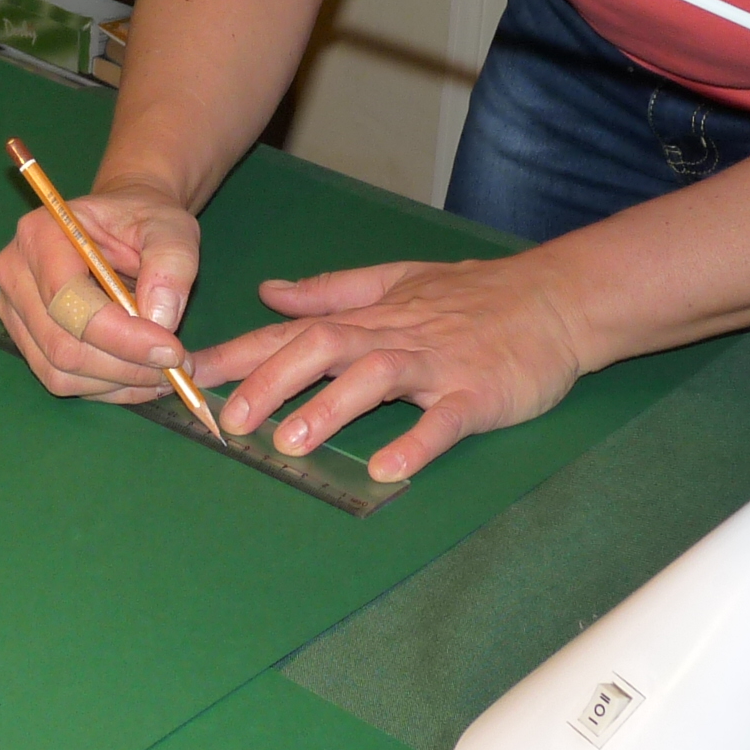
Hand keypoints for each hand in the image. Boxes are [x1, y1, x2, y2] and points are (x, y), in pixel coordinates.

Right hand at [0, 182, 202, 405]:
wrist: (123, 225)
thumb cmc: (142, 220)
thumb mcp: (170, 227)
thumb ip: (171, 262)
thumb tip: (160, 319)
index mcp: (41, 233)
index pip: (70, 301)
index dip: (121, 335)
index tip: (172, 350)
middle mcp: (15, 273)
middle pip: (62, 345)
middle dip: (125, 366)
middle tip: (177, 367)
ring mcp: (15, 310)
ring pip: (61, 372)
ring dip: (119, 383)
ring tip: (166, 372)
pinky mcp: (26, 339)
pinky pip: (62, 380)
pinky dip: (108, 388)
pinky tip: (142, 376)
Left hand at [190, 249, 592, 481]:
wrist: (557, 299)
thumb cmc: (475, 296)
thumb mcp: (398, 280)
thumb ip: (332, 290)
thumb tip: (270, 292)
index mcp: (372, 315)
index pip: (296, 330)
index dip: (242, 352)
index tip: (191, 372)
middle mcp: (396, 335)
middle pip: (325, 347)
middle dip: (273, 379)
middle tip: (232, 418)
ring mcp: (438, 363)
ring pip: (376, 377)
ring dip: (330, 407)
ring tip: (291, 441)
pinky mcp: (478, 392)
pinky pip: (444, 418)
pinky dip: (416, 442)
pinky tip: (388, 469)